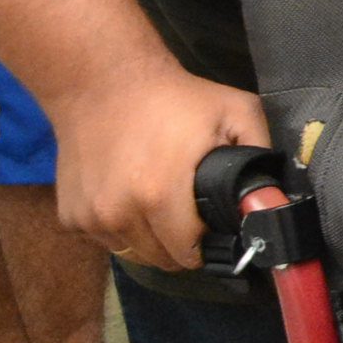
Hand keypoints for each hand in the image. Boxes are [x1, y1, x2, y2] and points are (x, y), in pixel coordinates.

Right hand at [54, 66, 269, 271]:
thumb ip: (260, 153)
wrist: (101, 82)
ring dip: (150, 239)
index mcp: (159, 196)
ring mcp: (90, 218)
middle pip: (161, 259)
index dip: (208, 243)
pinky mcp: (69, 216)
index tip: (212, 224)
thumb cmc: (175, 97)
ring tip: (160, 202)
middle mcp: (119, 214)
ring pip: (132, 253)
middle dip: (181, 244)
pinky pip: (106, 240)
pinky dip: (121, 228)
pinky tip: (130, 197)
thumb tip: (273, 199)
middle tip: (189, 212)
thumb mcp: (235, 111)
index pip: (189, 254)